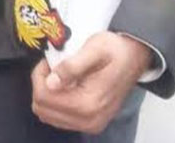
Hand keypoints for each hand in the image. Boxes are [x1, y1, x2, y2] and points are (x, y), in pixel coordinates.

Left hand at [30, 32, 151, 133]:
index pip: (44, 97)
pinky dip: (56, 102)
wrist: (136, 57)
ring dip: (47, 94)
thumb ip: (71, 67)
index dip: (39, 76)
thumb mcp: (94, 49)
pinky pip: (59, 118)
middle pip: (43, 109)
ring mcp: (91, 124)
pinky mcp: (91, 123)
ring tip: (60, 76)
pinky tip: (66, 86)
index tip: (48, 62)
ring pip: (48, 115)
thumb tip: (50, 83)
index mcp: (89, 103)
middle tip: (53, 67)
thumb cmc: (116, 50)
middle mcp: (89, 120)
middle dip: (41, 85)